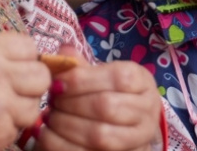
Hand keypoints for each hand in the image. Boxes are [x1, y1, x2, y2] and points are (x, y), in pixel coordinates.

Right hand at [0, 32, 50, 150]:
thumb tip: (12, 57)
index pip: (28, 45)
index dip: (23, 57)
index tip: (13, 66)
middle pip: (40, 75)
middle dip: (29, 83)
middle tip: (9, 90)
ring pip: (33, 106)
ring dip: (19, 109)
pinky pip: (17, 129)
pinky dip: (5, 130)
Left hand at [39, 46, 161, 150]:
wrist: (125, 127)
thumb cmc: (108, 94)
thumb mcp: (99, 75)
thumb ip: (80, 66)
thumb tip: (62, 55)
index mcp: (142, 81)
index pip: (117, 78)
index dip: (82, 80)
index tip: (57, 84)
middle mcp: (148, 111)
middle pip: (107, 106)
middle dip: (71, 104)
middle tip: (52, 102)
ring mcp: (140, 139)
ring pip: (101, 135)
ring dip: (67, 125)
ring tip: (51, 118)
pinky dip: (63, 144)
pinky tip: (49, 135)